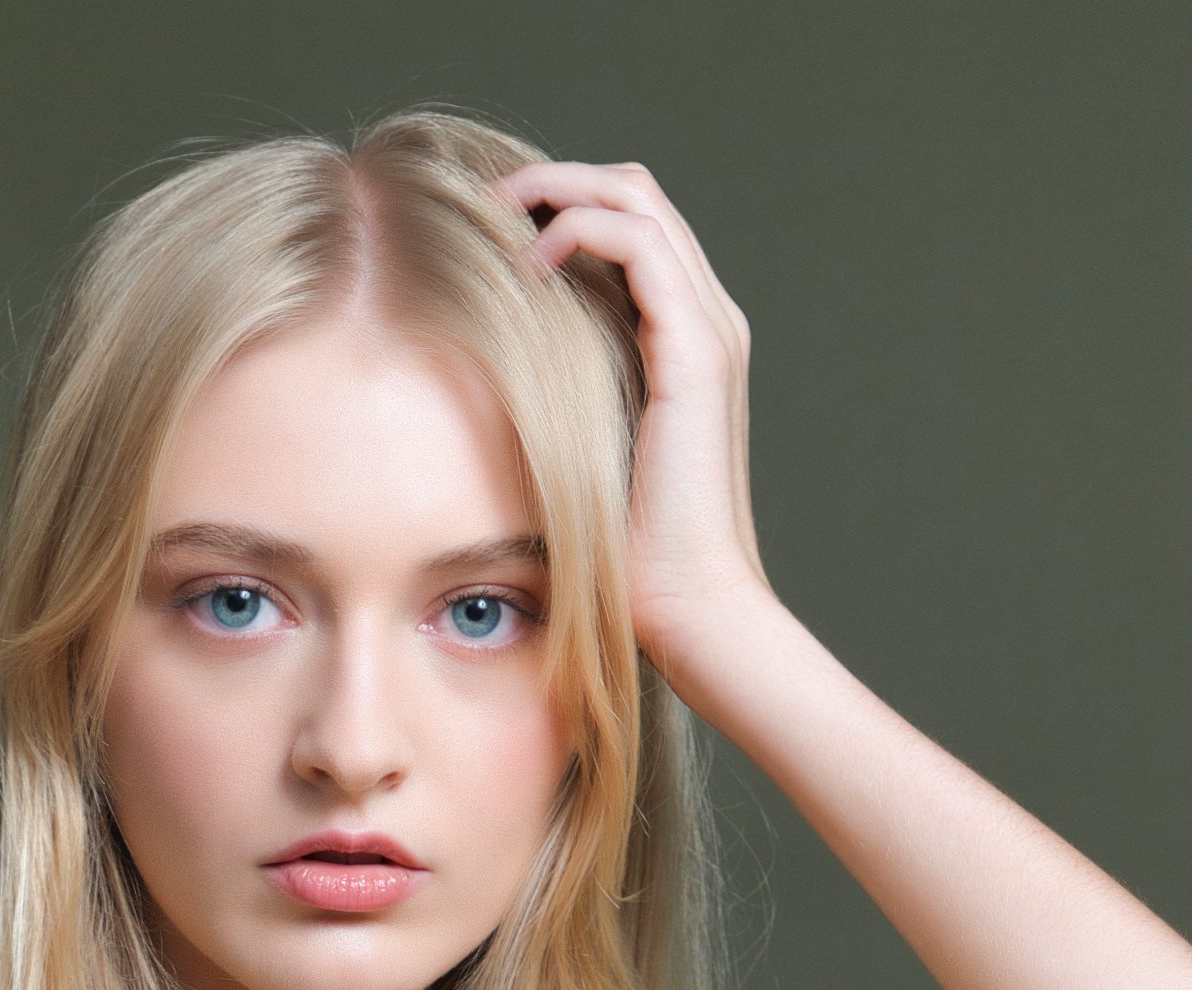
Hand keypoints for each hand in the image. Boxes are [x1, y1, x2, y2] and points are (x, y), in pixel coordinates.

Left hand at [503, 158, 773, 686]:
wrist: (692, 608)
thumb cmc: (632, 557)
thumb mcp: (579, 453)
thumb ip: (558, 399)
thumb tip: (484, 377)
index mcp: (686, 342)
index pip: (629, 226)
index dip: (560, 205)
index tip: (489, 230)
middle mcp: (706, 321)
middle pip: (634, 191)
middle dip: (553, 180)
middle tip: (483, 205)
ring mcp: (708, 329)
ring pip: (636, 197)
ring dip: (558, 189)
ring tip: (495, 218)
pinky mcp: (696, 348)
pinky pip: (636, 241)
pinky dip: (577, 230)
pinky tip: (527, 267)